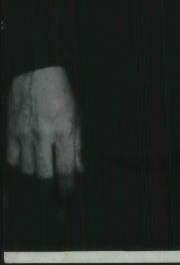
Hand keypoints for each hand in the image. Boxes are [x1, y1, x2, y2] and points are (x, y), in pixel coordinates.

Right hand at [6, 66, 82, 194]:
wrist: (37, 73)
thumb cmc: (61, 93)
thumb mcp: (77, 115)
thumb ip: (77, 144)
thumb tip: (79, 168)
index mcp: (64, 130)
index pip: (65, 168)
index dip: (66, 187)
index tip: (67, 195)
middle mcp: (44, 135)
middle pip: (44, 174)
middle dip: (50, 182)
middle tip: (54, 182)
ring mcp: (25, 135)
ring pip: (27, 169)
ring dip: (36, 172)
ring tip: (42, 165)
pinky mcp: (11, 132)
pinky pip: (12, 159)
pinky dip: (20, 164)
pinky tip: (27, 159)